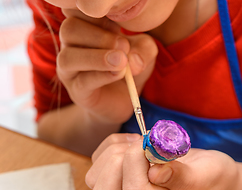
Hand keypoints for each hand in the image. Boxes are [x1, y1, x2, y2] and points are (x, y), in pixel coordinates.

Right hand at [57, 9, 157, 124]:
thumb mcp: (143, 53)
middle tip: (124, 46)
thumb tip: (132, 58)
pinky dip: (102, 76)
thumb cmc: (129, 67)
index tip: (120, 24)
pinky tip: (118, 74)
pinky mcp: (76, 90)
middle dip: (100, 36)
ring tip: (121, 61)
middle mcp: (71, 44)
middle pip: (70, 29)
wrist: (124, 99)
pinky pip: (82, 81)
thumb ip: (143, 48)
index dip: (98, 14)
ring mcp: (70, 69)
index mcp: (86, 26)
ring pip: (69, 56)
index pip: (78, 10)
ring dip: (98, 57)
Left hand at [86, 133, 238, 189]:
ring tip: (139, 144)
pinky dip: (112, 143)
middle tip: (141, 146)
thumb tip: (155, 173)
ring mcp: (127, 185)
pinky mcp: (123, 170)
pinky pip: (100, 158)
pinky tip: (134, 141)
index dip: (137, 162)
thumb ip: (184, 177)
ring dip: (114, 151)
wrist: (212, 172)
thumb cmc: (213, 175)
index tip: (154, 145)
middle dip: (118, 160)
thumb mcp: (207, 175)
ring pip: (95, 175)